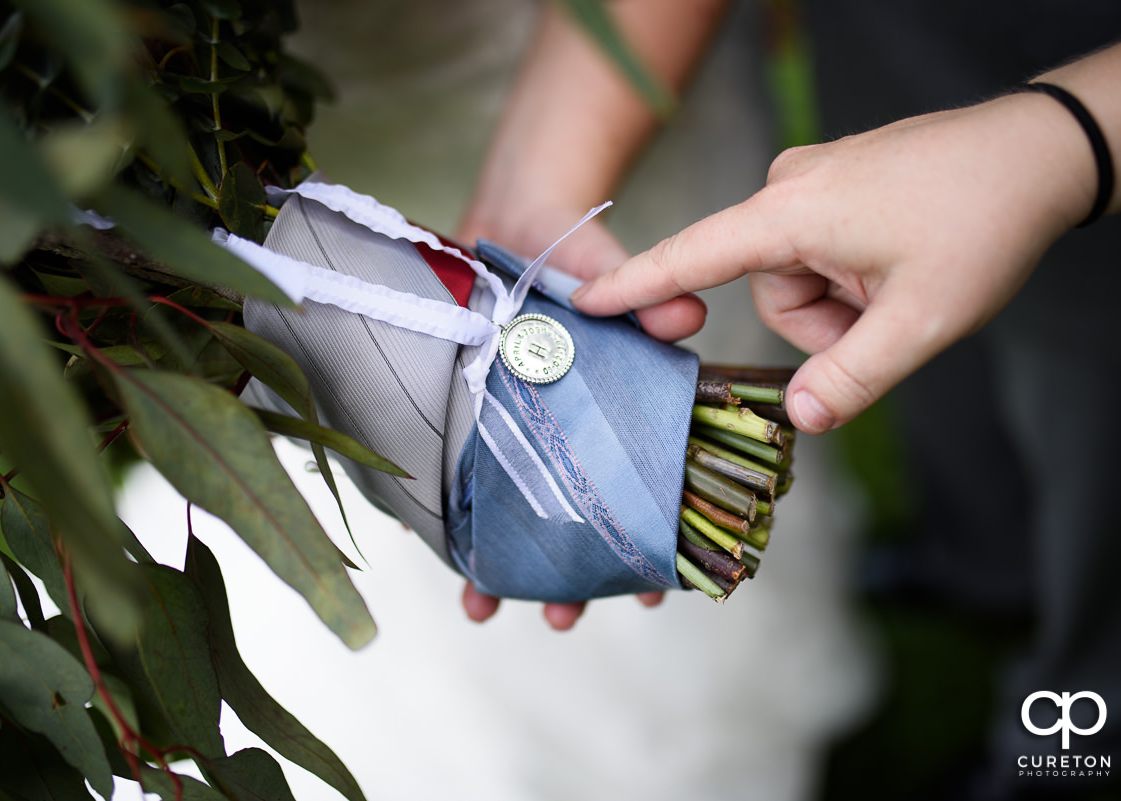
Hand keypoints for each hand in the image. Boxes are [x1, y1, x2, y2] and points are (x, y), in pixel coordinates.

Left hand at [455, 209, 686, 628]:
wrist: (509, 223)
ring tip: (484, 608)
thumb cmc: (575, 257)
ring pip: (515, 516)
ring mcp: (517, 436)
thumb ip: (642, 296)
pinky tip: (434, 548)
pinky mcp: (468, 421)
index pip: (642, 493)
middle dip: (570, 578)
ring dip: (503, 568)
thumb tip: (686, 315)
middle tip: (563, 619)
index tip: (654, 594)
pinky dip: (447, 515)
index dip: (648, 545)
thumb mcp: (609, 271)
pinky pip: (459, 479)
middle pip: (577, 524)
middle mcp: (569, 439)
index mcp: (617, 417)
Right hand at [571, 91, 1096, 432]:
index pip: (692, 256)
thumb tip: (799, 420)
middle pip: (769, 290)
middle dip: (823, 323)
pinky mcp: (834, 183)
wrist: (1041, 150)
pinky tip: (899, 262)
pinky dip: (851, 275)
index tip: (584, 303)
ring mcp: (813, 181)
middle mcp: (789, 187)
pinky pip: (818, 250)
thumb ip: (852, 378)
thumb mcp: (922, 320)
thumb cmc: (981, 222)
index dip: (635, 284)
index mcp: (793, 213)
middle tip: (888, 316)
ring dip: (842, 302)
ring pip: (797, 277)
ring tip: (900, 284)